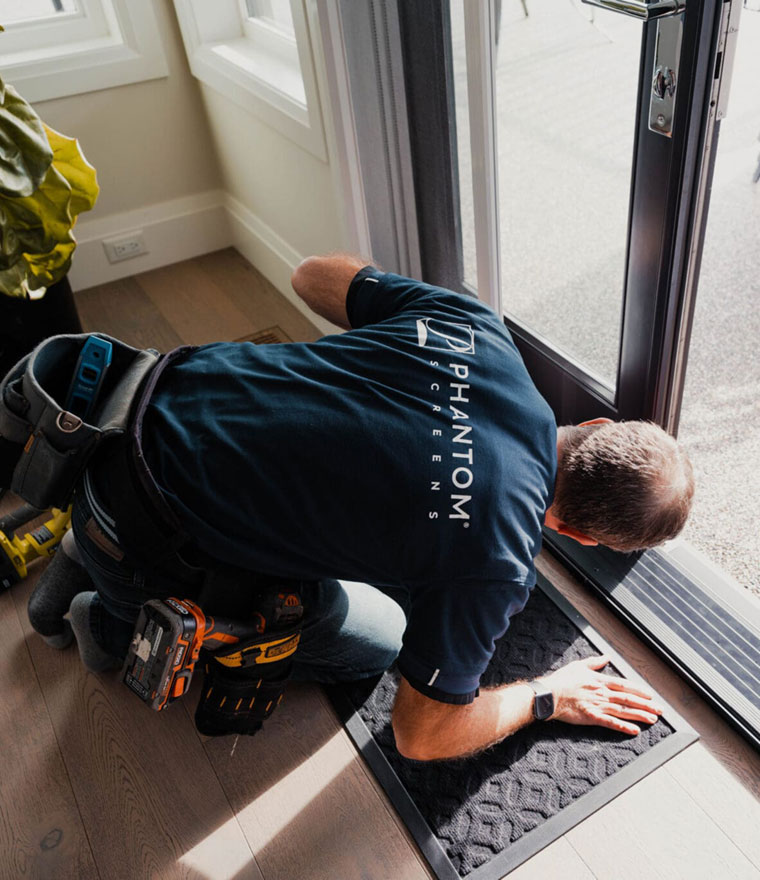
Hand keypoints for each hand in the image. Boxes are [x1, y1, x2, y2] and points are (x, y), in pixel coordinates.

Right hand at [542, 655, 662, 735]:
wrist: (549, 693)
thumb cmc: (562, 679)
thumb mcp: (578, 665)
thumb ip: (594, 662)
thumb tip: (605, 657)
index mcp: (599, 681)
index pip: (624, 685)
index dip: (639, 690)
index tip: (650, 695)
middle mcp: (602, 693)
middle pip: (628, 699)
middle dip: (646, 705)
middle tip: (660, 710)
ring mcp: (598, 705)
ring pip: (624, 711)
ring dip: (640, 715)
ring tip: (653, 720)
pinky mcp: (592, 717)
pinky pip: (611, 723)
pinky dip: (624, 727)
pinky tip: (635, 731)